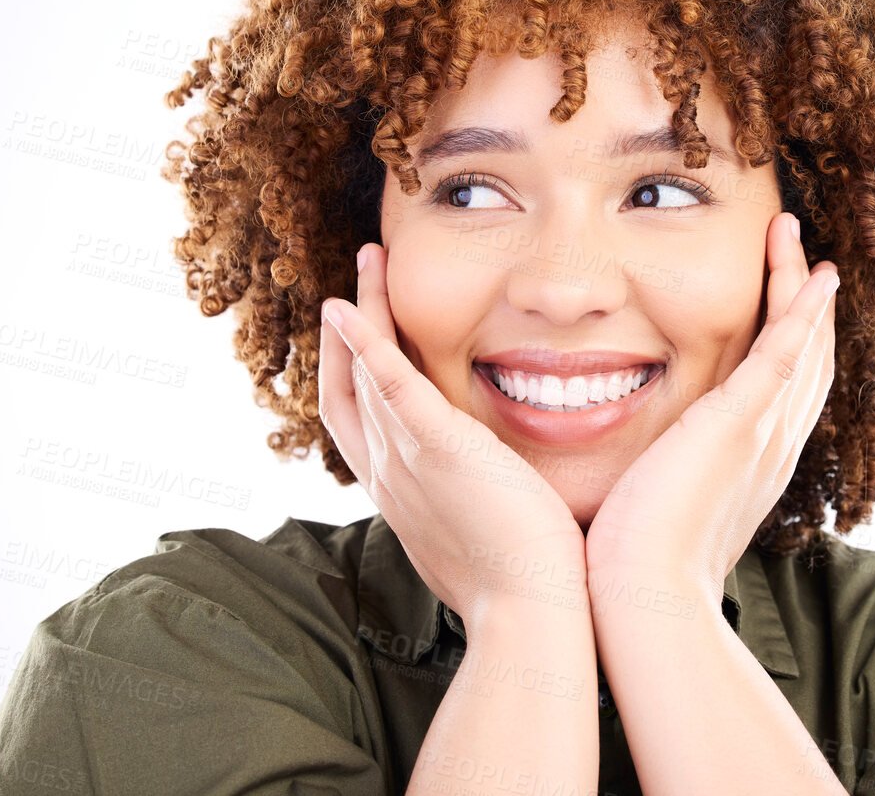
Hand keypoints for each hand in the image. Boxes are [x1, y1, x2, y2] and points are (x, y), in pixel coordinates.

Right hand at [320, 242, 586, 630]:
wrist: (530, 614)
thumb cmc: (527, 584)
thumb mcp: (489, 535)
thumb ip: (485, 501)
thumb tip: (506, 491)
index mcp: (403, 495)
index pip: (363, 422)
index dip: (357, 371)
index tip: (368, 329)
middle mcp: (388, 476)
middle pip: (344, 390)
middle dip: (345, 331)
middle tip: (356, 277)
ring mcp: (404, 461)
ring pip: (361, 373)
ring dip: (359, 312)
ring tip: (370, 260)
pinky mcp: (435, 448)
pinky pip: (387, 383)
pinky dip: (363, 341)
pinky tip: (351, 304)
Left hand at [582, 211, 838, 607]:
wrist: (643, 599)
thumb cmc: (628, 568)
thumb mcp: (645, 510)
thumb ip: (641, 479)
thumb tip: (612, 468)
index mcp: (746, 469)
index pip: (776, 393)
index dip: (785, 343)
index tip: (778, 300)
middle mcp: (767, 450)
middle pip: (805, 363)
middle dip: (804, 306)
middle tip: (799, 252)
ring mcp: (760, 436)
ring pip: (801, 347)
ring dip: (800, 288)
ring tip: (795, 238)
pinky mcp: (741, 426)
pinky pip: (786, 356)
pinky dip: (803, 313)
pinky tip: (813, 275)